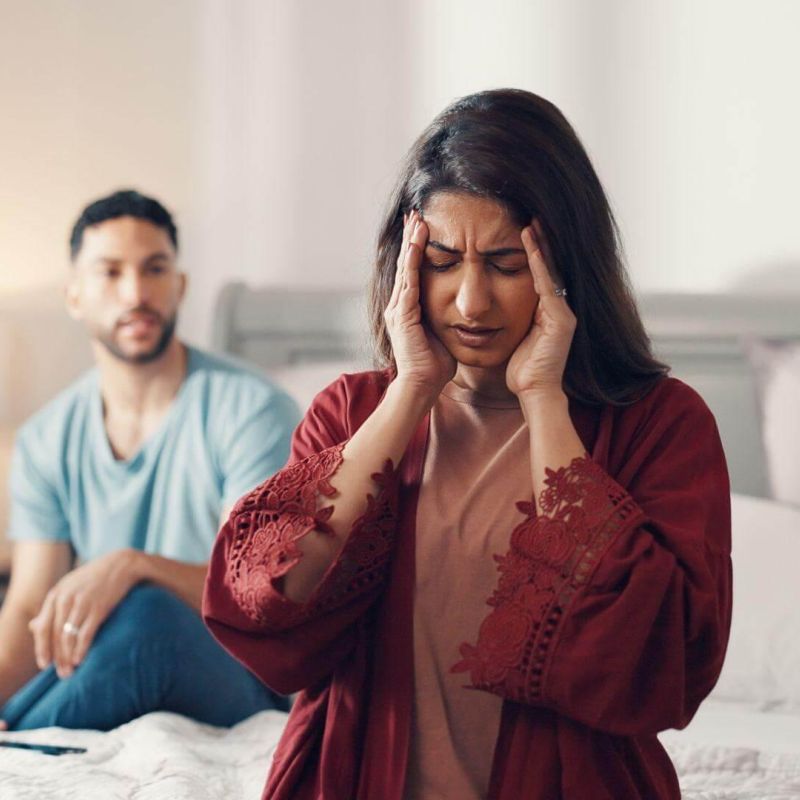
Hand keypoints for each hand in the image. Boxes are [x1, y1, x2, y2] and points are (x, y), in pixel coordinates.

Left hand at [28, 549, 141, 677]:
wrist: (121, 564)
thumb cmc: (94, 578)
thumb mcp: (69, 587)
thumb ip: (52, 606)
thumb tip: (34, 626)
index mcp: (56, 594)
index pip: (42, 627)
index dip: (41, 648)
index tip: (44, 664)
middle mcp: (66, 598)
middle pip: (54, 635)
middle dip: (56, 658)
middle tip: (60, 673)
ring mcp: (82, 603)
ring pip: (68, 637)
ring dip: (67, 657)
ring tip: (70, 671)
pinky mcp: (99, 608)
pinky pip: (85, 634)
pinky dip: (81, 649)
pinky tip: (80, 659)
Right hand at [384, 209, 455, 395]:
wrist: (422, 386)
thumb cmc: (435, 365)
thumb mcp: (442, 333)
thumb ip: (444, 317)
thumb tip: (460, 309)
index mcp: (408, 309)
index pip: (413, 271)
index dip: (417, 249)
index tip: (424, 227)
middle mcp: (398, 306)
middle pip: (405, 264)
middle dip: (410, 238)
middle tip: (415, 213)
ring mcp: (398, 310)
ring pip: (405, 269)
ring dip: (411, 243)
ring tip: (416, 220)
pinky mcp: (403, 316)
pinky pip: (408, 283)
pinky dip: (412, 262)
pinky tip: (416, 245)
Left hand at [506, 220, 575, 397]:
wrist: (534, 392)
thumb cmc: (522, 370)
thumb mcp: (515, 336)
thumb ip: (512, 318)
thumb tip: (496, 306)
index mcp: (548, 312)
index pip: (540, 275)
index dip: (533, 253)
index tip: (523, 230)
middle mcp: (559, 309)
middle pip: (549, 268)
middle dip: (540, 242)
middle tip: (531, 216)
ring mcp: (563, 313)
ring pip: (550, 272)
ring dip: (540, 247)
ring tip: (531, 223)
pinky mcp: (561, 320)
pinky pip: (548, 286)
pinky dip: (539, 265)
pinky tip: (531, 246)